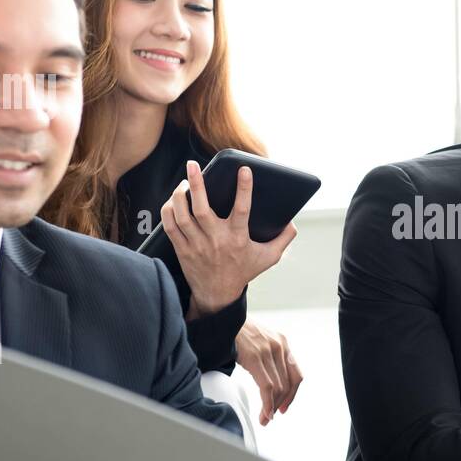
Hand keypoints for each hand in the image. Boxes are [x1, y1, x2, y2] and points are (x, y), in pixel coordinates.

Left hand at [162, 161, 296, 318]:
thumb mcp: (268, 257)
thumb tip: (292, 222)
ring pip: (182, 215)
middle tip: (193, 165)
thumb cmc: (243, 272)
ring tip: (183, 182)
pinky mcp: (182, 249)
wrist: (218, 295)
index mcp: (238, 238)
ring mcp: (197, 245)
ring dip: (179, 195)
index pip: (242, 210)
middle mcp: (216, 240)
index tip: (244, 169)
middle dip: (197, 184)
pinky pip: (170, 226)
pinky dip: (169, 211)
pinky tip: (173, 200)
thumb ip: (283, 239)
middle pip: (202, 208)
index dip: (244, 189)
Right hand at [235, 318, 302, 424]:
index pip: (296, 375)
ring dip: (272, 407)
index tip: (284, 406)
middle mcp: (279, 346)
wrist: (223, 314)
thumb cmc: (237, 330)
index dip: (292, 395)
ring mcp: (268, 351)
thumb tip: (269, 382)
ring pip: (279, 388)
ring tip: (265, 418)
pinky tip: (264, 413)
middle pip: (288, 384)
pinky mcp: (255, 357)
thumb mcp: (259, 341)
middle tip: (271, 416)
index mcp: (282, 343)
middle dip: (281, 404)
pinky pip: (267, 387)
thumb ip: (268, 357)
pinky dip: (267, 403)